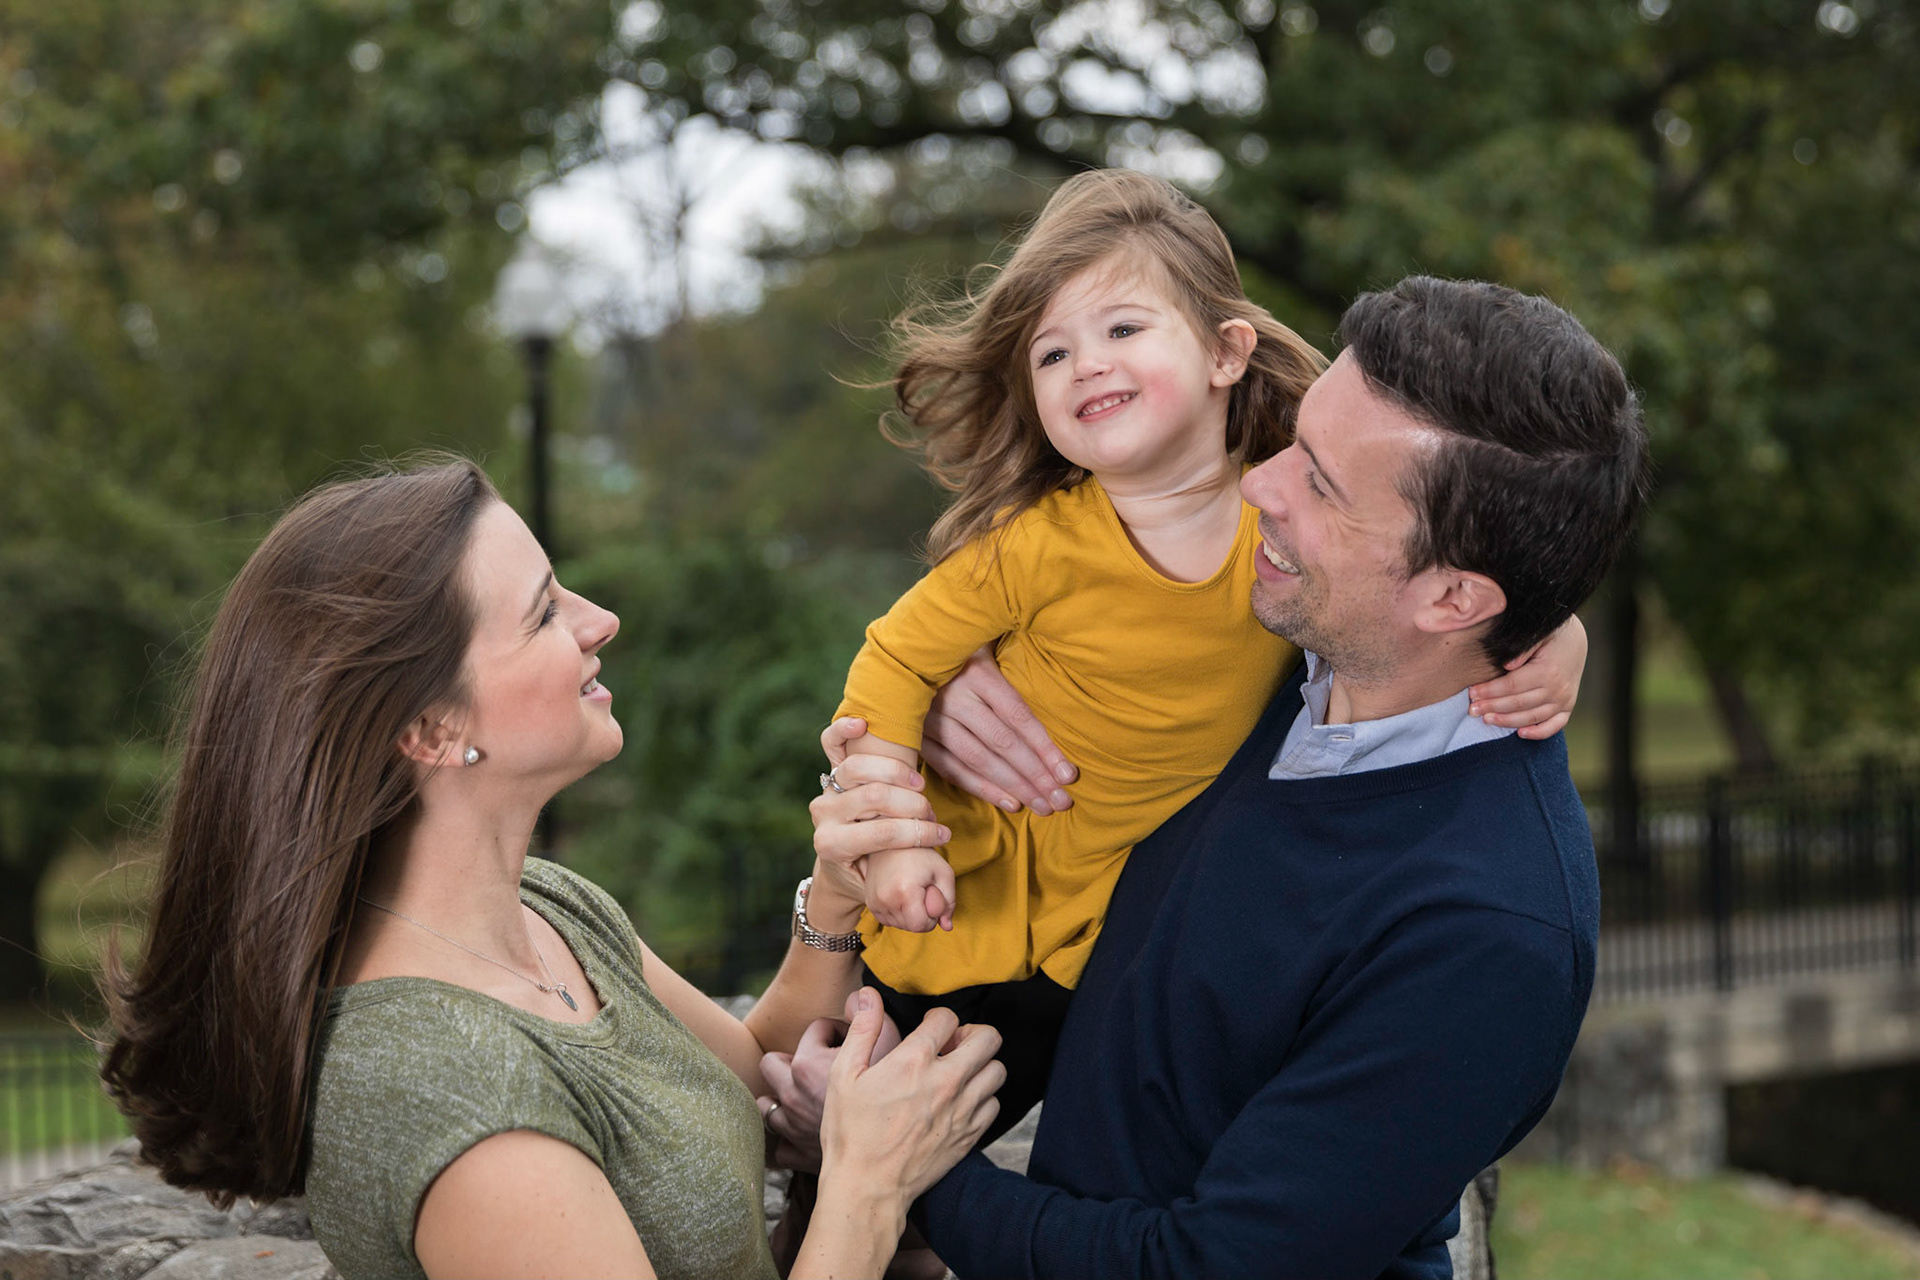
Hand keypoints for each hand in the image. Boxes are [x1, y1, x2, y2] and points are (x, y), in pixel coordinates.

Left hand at [758, 1008, 904, 1170]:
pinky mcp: (794, 1154)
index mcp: (808, 1062)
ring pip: (767, 1104)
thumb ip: (870, 1016)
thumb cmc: (891, 1100)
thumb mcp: (889, 1048)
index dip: (840, 1031)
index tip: (857, 1044)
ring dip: (783, 1099)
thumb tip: (860, 995)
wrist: (885, 1159)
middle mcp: (791, 1092)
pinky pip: (780, 1145)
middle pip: (772, 1063)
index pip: (817, 1028)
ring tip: (807, 1099)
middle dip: (794, 1061)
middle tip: (822, 1068)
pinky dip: (790, 1139)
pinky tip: (809, 1134)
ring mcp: (790, 1125)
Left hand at [811, 735, 951, 891]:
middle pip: (873, 795)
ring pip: (857, 767)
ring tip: (918, 785)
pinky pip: (830, 743)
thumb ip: (898, 867)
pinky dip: (844, 729)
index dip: (918, 833)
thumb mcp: (880, 881)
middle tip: (931, 813)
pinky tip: (862, 726)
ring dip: (897, 772)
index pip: (881, 832)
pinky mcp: (831, 771)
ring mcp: (826, 790)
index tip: (942, 835)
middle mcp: (823, 814)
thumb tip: (932, 855)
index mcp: (831, 845)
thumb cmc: (868, 874)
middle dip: (912, 805)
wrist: (839, 867)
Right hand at [818, 988, 1003, 1205]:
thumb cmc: (850, 1133)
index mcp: (914, 1061)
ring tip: (960, 1072)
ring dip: (981, 1065)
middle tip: (953, 1045)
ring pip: (997, 1071)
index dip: (937, 1019)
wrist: (867, 1188)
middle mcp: (946, 1082)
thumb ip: (862, 1030)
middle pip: (988, 1038)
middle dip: (972, 1034)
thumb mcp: (844, 1075)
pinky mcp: (969, 1136)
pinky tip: (961, 1102)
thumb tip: (868, 996)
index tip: (927, 1030)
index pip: (948, 1018)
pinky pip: (994, 1105)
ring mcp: (962, 1110)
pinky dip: (982, 1098)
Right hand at [866, 846, 955, 932]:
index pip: (921, 926)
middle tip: (922, 890)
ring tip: (911, 890)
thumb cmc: (922, 855)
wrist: (893, 840)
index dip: (933, 914)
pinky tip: (901, 894)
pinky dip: (898, 912)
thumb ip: (950, 903)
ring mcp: (874, 902)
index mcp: (904, 892)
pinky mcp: (869, 902)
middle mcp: (885, 899)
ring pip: (899, 925)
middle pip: (910, 927)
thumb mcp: (944, 873)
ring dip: (910, 914)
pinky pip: (888, 920)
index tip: (932, 894)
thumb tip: (947, 926)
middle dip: (922, 915)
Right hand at [922, 648, 1076, 814]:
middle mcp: (953, 697)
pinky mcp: (918, 736)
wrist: (906, 647)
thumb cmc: (961, 643)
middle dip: (1035, 776)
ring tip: (1044, 806)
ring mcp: (933, 719)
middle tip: (1062, 801)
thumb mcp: (989, 640)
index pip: (1017, 716)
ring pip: (978, 760)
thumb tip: (1062, 661)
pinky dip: (981, 788)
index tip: (1068, 773)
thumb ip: (1018, 657)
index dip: (1044, 747)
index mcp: (976, 671)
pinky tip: (1010, 803)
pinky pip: (951, 769)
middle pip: (1002, 743)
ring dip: (1014, 787)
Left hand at [1469, 613, 1587, 738]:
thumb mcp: (1538, 634)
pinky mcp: (1568, 707)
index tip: (1472, 693)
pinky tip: (1520, 734)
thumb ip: (1523, 649)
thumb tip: (1507, 666)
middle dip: (1492, 707)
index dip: (1490, 691)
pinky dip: (1538, 733)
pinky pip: (1554, 726)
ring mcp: (1564, 701)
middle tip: (1472, 710)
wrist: (1576, 641)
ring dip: (1507, 721)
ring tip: (1486, 720)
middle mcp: (1557, 689)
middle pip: (1518, 703)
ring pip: (1532, 717)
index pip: (1512, 685)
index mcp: (1547, 670)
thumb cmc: (1550, 636)